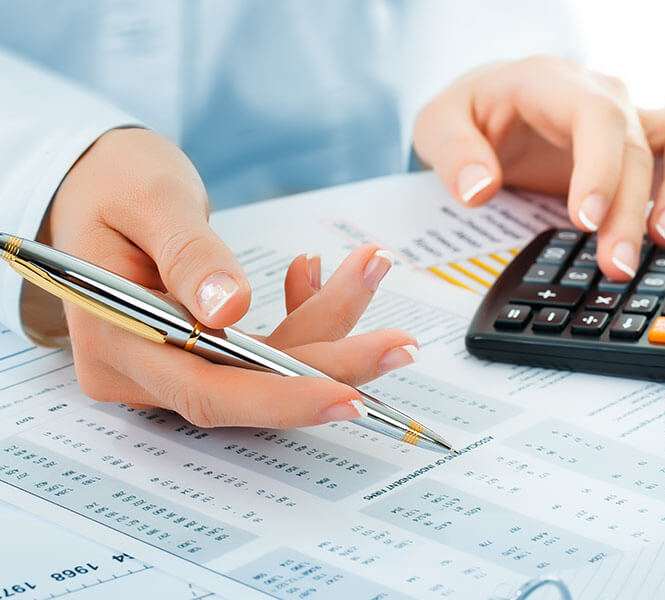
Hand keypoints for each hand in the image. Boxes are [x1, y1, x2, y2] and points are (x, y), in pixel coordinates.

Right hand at [35, 128, 416, 426]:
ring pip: (266, 364)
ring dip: (325, 321)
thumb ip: (188, 254)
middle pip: (247, 386)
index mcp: (112, 339)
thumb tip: (228, 311)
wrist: (102, 181)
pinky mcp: (198, 350)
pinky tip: (312, 274)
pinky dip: (301, 313)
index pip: (205, 390)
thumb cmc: (114, 181)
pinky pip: (262, 347)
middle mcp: (140, 368)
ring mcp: (170, 364)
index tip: (348, 393)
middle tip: (400, 344)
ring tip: (368, 266)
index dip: (280, 397)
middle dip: (330, 364)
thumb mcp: (150, 199)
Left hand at [413, 56, 664, 278]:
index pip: (593, 119)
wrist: (493, 104)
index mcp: (551, 83)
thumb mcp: (438, 126)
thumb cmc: (470, 114)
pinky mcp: (647, 144)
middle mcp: (602, 95)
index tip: (586, 220)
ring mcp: (631, 117)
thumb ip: (454, 154)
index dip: (600, 170)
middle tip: (617, 264)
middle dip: (633, 210)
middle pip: (638, 145)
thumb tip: (480, 190)